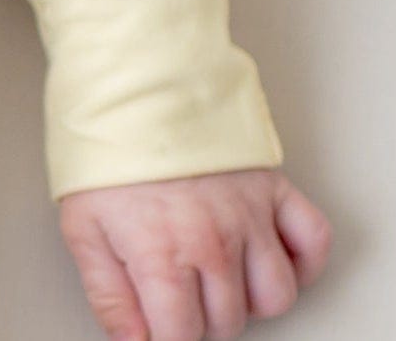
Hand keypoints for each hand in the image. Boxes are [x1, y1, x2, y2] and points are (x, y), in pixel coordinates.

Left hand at [57, 167, 331, 339]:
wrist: (130, 80)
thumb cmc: (103, 146)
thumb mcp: (82, 224)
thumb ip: (108, 293)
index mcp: (162, 252)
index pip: (183, 335)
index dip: (166, 336)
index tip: (157, 325)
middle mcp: (213, 240)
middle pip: (228, 319)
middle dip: (200, 316)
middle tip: (176, 289)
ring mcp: (249, 214)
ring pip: (276, 294)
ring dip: (249, 298)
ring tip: (217, 276)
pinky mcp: (273, 187)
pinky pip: (313, 240)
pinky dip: (303, 261)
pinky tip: (272, 258)